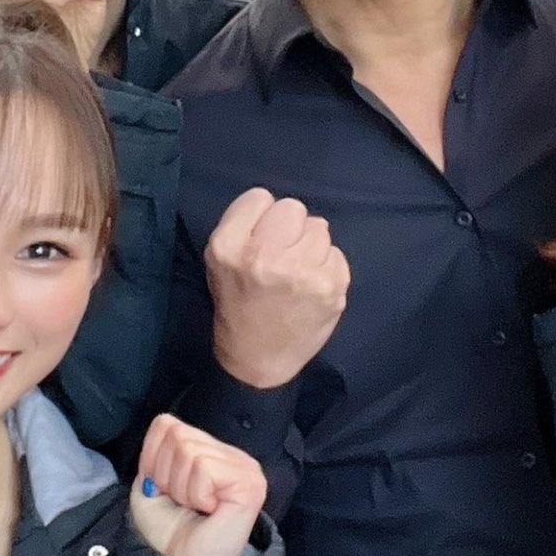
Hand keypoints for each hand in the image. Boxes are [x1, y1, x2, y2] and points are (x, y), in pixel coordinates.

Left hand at [128, 414, 266, 555]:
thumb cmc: (167, 532)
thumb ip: (157, 450)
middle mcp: (232, 454)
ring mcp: (245, 467)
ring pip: (188, 451)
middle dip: (165, 474)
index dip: (152, 458)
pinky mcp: (249, 482)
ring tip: (196, 509)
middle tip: (182, 503)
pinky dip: (195, 494)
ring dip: (180, 488)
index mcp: (211, 451)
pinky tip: (209, 511)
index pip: (167, 424)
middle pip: (176, 434)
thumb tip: (168, 428)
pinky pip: (203, 468)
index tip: (163, 490)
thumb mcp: (149, 483)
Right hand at [206, 187, 349, 388]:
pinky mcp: (332, 289)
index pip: (259, 197)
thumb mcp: (219, 260)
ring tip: (297, 272)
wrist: (258, 358)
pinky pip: (337, 253)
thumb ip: (244, 225)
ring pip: (320, 227)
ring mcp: (304, 274)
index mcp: (230, 248)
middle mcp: (266, 257)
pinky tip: (312, 286)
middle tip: (281, 254)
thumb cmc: (238, 303)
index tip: (258, 240)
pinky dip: (327, 266)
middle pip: (293, 208)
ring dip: (310, 245)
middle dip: (289, 228)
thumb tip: (280, 207)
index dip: (261, 217)